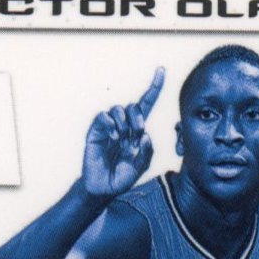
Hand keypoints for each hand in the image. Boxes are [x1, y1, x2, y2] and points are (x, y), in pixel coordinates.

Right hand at [81, 67, 164, 199]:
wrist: (103, 188)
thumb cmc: (122, 177)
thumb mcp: (141, 166)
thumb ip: (147, 151)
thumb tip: (145, 134)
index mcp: (137, 130)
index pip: (147, 104)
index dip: (154, 88)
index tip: (162, 71)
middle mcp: (124, 125)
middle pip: (134, 106)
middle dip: (138, 118)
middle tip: (138, 132)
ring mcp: (109, 126)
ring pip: (119, 109)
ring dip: (124, 122)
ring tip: (123, 139)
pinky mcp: (96, 130)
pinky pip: (103, 116)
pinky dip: (111, 124)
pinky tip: (114, 137)